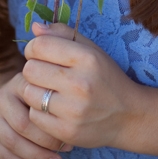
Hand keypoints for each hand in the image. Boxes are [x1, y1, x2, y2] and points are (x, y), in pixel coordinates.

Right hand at [0, 70, 73, 158]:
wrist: (16, 98)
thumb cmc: (43, 98)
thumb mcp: (49, 93)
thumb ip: (57, 107)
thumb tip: (70, 140)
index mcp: (19, 83)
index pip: (34, 108)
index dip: (53, 128)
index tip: (71, 140)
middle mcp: (0, 96)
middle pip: (22, 126)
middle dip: (45, 144)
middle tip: (64, 154)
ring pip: (12, 143)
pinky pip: (4, 156)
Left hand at [22, 21, 141, 149]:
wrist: (129, 116)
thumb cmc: (106, 78)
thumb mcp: (92, 51)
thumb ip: (64, 34)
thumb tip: (35, 27)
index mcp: (87, 58)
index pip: (39, 46)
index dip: (34, 48)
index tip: (41, 55)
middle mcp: (80, 84)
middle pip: (30, 70)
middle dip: (33, 70)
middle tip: (44, 75)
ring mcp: (73, 110)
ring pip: (28, 93)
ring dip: (33, 91)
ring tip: (47, 91)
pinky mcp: (67, 131)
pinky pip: (34, 116)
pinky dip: (38, 111)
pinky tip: (52, 109)